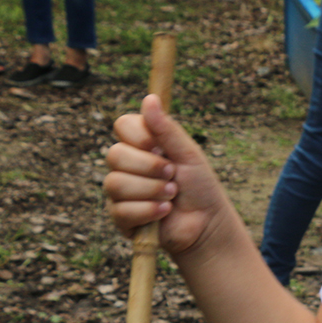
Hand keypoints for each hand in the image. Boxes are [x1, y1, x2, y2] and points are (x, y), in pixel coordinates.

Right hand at [105, 95, 227, 255]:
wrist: (207, 224)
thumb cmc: (200, 187)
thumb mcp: (188, 154)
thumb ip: (167, 129)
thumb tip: (150, 98)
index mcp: (142, 145)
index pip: (122, 125)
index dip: (139, 136)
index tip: (159, 147)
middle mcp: (127, 166)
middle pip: (114, 154)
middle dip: (149, 167)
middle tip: (173, 175)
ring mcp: (121, 192)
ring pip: (115, 183)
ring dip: (152, 190)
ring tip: (172, 195)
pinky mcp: (121, 217)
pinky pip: (122, 210)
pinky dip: (149, 211)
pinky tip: (165, 212)